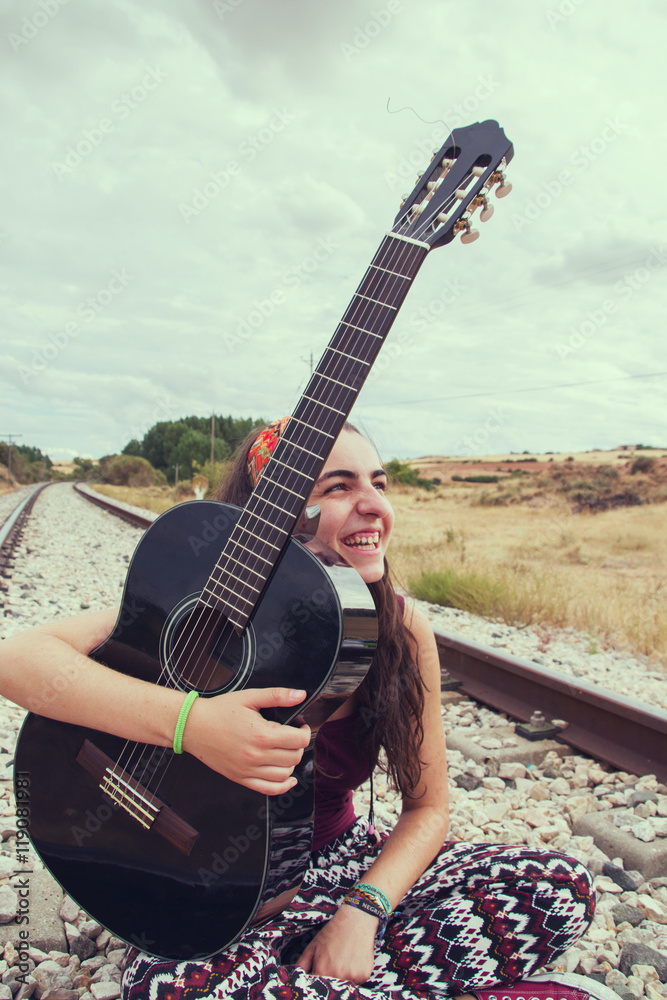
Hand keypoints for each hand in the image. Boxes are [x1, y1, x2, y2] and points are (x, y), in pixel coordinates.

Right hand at [182, 686, 309, 794]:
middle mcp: (256, 756)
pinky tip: (288, 778)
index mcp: (262, 734)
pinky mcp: (240, 778)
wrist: (193, 726)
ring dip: (291, 763)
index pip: (299, 740)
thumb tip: (300, 695)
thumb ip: (277, 695)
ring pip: (285, 774)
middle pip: (294, 757)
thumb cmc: (218, 711)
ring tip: (286, 750)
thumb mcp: (249, 697)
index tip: (300, 725)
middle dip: (298, 745)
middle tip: (292, 735)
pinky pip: (268, 789)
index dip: (304, 731)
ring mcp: (248, 770)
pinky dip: (283, 786)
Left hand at [296, 904, 377, 983]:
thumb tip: (295, 976)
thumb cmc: (333, 933)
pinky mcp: (364, 976)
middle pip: (330, 988)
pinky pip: (356, 982)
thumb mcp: (313, 946)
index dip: (316, 982)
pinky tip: (352, 961)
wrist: (356, 921)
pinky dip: (353, 975)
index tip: (319, 974)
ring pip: (344, 986)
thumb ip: (302, 964)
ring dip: (342, 978)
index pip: (315, 988)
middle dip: (329, 980)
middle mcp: (338, 976)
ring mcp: (352, 977)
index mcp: (322, 970)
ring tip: (343, 961)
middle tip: (332, 965)